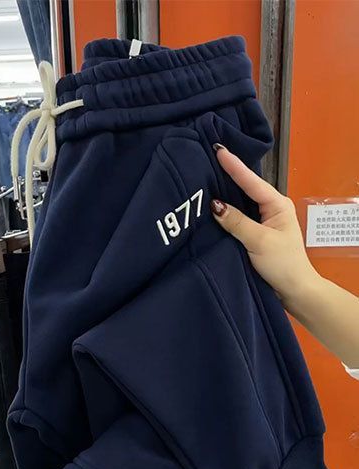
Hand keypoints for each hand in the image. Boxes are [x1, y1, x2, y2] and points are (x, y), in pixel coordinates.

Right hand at [210, 145, 318, 305]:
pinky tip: (210, 206)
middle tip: (207, 157)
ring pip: (239, 203)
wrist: (293, 290)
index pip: (251, 182)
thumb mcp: (259, 241)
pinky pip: (235, 218)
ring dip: (223, 193)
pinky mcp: (252, 234)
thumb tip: (215, 204)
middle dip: (227, 174)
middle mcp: (269, 209)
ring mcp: (260, 221)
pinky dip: (223, 212)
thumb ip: (236, 222)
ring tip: (203, 177)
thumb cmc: (283, 264)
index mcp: (276, 205)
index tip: (219, 150)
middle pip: (244, 188)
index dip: (234, 166)